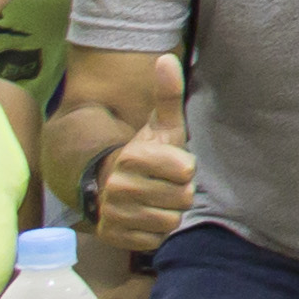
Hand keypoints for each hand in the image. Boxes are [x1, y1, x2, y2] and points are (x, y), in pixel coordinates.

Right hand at [91, 55, 193, 249]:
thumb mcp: (161, 126)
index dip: (185, 168)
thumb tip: (166, 58)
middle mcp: (119, 186)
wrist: (112, 185)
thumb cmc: (147, 153)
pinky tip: (145, 217)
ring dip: (169, 212)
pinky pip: (156, 240)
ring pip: (170, 221)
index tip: (172, 163)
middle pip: (182, 198)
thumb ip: (167, 95)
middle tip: (164, 183)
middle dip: (179, 191)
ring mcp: (115, 214)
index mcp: (132, 156)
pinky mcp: (115, 237)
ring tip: (155, 199)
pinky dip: (155, 231)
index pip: (186, 171)